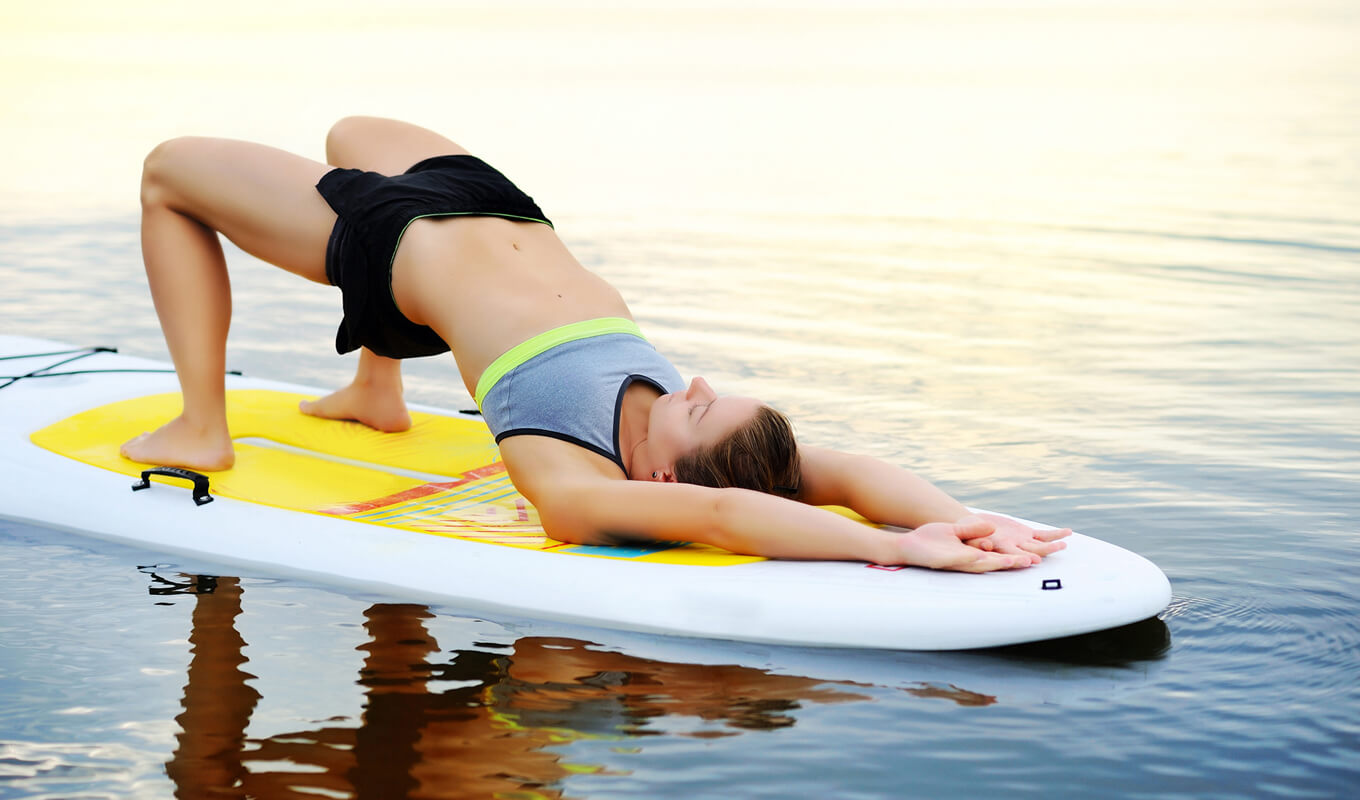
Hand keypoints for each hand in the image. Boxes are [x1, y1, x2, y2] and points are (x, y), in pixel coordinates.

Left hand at [895, 520, 1033, 572]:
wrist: (907, 546)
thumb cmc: (931, 541)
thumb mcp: (955, 532)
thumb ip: (972, 530)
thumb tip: (990, 527)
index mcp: (970, 555)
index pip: (996, 557)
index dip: (1014, 557)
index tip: (1032, 557)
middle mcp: (966, 561)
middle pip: (993, 564)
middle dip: (1012, 563)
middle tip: (1032, 562)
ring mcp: (955, 562)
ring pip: (980, 564)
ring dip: (996, 563)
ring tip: (1014, 562)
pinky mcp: (943, 561)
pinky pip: (959, 560)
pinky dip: (970, 558)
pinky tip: (980, 556)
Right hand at [958, 513, 1069, 564]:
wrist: (973, 525)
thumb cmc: (965, 530)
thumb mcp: (965, 533)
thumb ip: (976, 539)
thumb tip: (985, 545)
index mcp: (998, 549)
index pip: (1011, 556)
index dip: (1021, 559)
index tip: (1030, 561)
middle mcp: (1012, 548)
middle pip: (1030, 553)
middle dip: (1041, 553)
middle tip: (1052, 552)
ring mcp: (1021, 542)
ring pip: (1040, 546)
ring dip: (1052, 546)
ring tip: (1063, 544)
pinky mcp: (1026, 534)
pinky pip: (1044, 535)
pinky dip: (1055, 534)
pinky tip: (1067, 532)